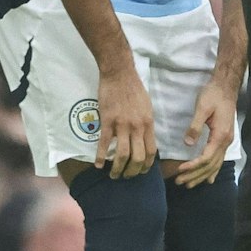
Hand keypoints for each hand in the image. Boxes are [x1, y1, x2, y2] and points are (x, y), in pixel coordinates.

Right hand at [94, 62, 156, 177]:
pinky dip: (100, 156)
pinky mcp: (107, 120)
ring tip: (113, 175)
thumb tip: (145, 139)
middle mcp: (137, 127)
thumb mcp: (147, 107)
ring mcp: (122, 124)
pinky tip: (97, 164)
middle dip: (132, 172)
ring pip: (121, 154)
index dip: (147, 166)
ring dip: (117, 169)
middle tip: (126, 177)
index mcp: (148, 123)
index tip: (141, 172)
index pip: (152, 151)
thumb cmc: (134, 89)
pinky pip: (103, 143)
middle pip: (138, 157)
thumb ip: (146, 124)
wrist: (119, 73)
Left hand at [174, 78, 236, 186]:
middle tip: (179, 181)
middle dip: (195, 175)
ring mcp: (227, 141)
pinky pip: (219, 159)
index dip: (193, 166)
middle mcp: (226, 141)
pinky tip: (209, 179)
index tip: (179, 170)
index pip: (206, 157)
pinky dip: (213, 170)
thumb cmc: (213, 95)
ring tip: (189, 184)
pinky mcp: (225, 138)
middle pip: (211, 165)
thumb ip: (195, 127)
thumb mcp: (202, 108)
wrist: (226, 87)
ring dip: (202, 175)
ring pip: (215, 164)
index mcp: (220, 135)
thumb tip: (188, 144)